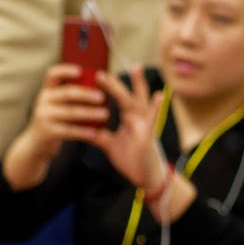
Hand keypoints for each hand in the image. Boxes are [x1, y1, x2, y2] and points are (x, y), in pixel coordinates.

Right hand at [24, 63, 112, 157]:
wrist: (36, 144)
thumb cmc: (55, 120)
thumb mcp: (58, 105)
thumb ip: (71, 95)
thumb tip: (99, 84)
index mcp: (47, 90)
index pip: (53, 74)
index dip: (66, 70)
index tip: (80, 70)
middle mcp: (43, 101)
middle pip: (67, 93)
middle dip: (86, 94)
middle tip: (102, 97)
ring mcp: (44, 116)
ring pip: (70, 112)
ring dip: (89, 113)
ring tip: (104, 114)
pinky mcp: (47, 132)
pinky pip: (68, 130)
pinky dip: (83, 131)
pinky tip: (94, 132)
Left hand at [84, 68, 167, 193]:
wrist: (145, 176)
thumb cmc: (131, 159)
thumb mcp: (111, 146)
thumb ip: (100, 136)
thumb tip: (85, 129)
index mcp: (129, 119)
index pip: (118, 99)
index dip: (109, 88)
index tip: (97, 76)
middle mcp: (138, 118)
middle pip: (126, 96)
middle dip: (115, 84)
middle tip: (102, 72)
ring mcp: (145, 125)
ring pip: (138, 103)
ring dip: (138, 86)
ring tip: (135, 68)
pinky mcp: (149, 135)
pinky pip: (152, 120)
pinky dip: (156, 108)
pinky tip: (159, 95)